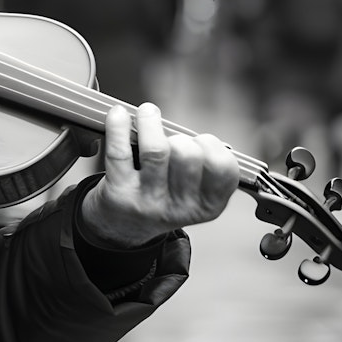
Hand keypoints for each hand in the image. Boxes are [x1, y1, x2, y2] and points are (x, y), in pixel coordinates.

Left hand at [81, 103, 239, 247]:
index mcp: (207, 206)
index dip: (212, 145)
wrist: (124, 227)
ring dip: (150, 123)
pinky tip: (119, 115)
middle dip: (179, 137)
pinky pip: (119, 152)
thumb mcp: (195, 193)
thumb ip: (203, 166)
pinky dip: (118, 127)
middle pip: (188, 154)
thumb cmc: (163, 197)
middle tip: (169, 138)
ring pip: (156, 150)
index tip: (199, 140)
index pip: (223, 168)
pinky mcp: (119, 194)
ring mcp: (148, 201)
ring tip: (146, 114)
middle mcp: (179, 207)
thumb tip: (191, 131)